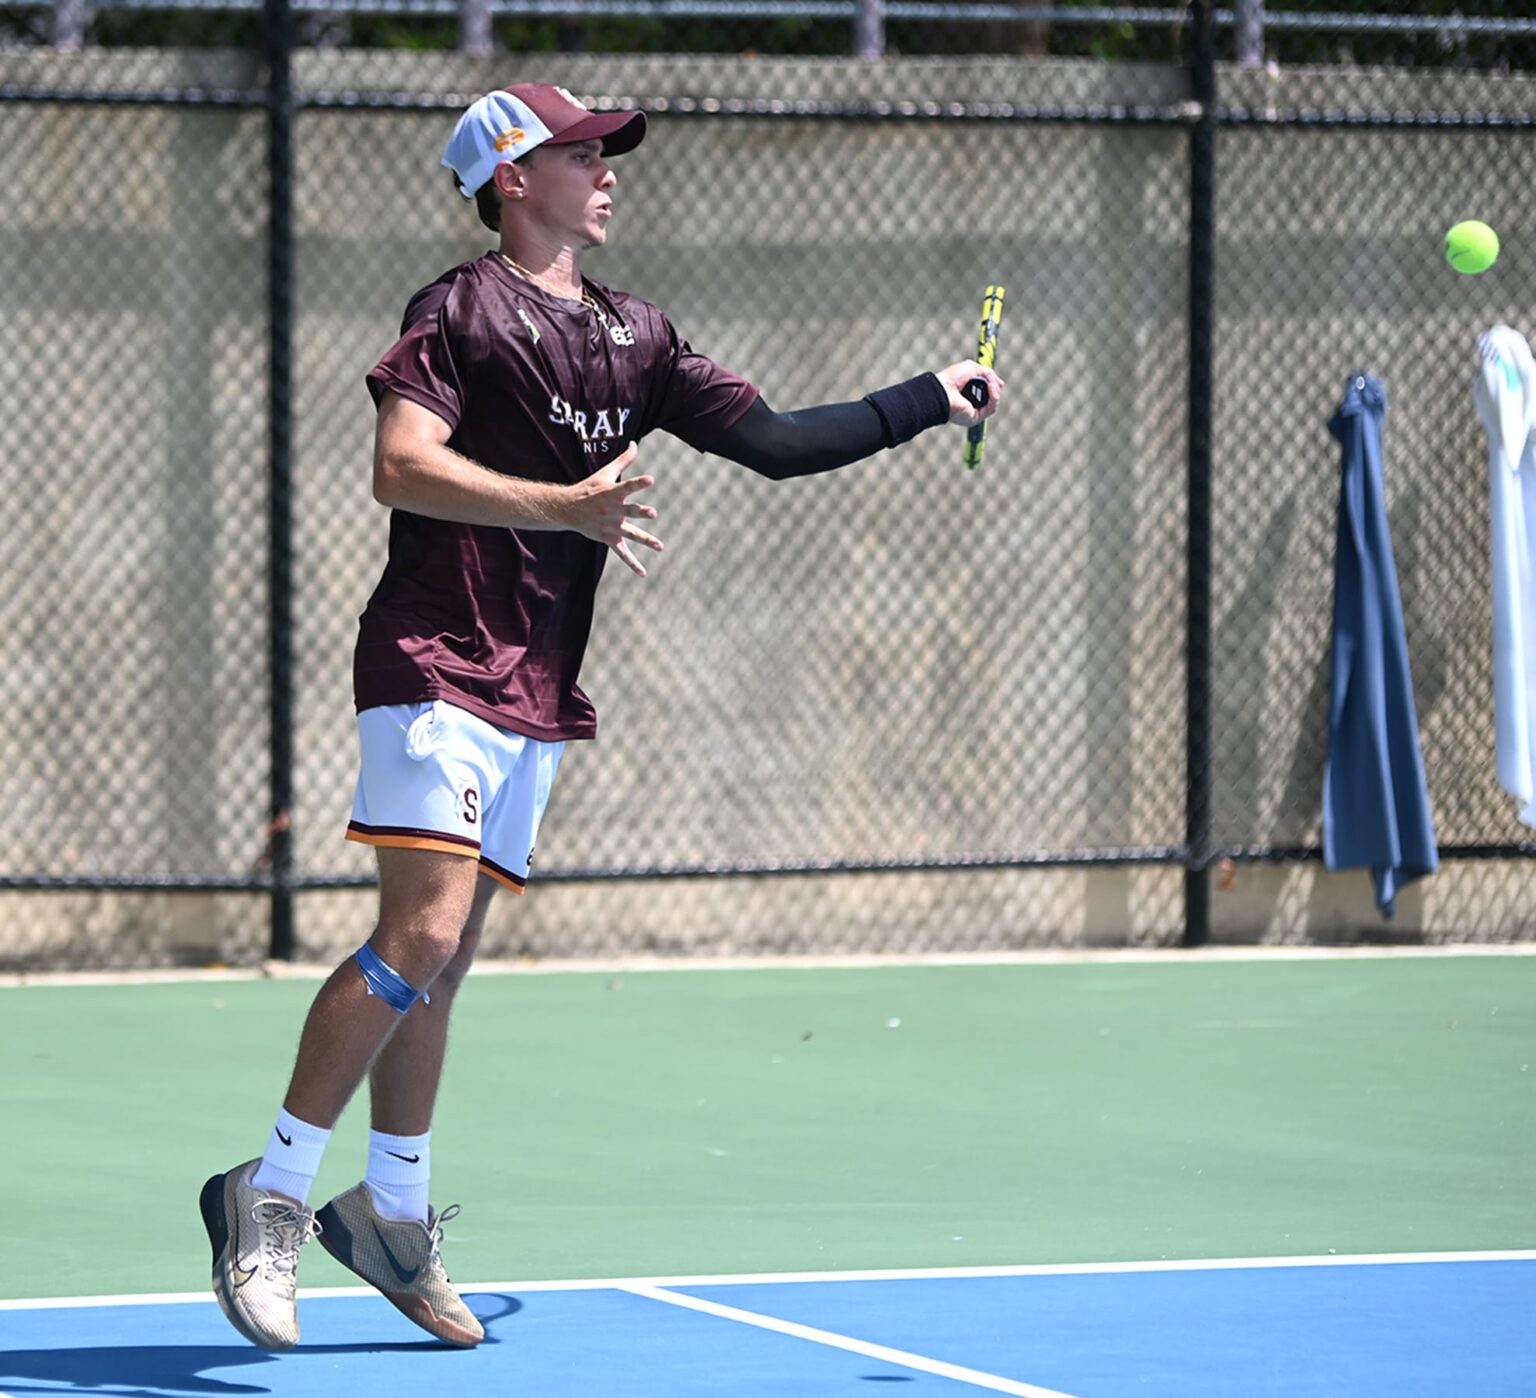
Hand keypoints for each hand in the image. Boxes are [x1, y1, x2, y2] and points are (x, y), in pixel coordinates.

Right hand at [565, 441, 662, 576]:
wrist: (568, 509)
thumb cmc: (590, 488)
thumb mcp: (605, 473)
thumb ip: (623, 460)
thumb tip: (635, 443)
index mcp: (612, 493)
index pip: (628, 486)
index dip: (639, 483)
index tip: (650, 479)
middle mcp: (612, 511)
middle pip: (629, 512)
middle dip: (640, 512)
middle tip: (653, 513)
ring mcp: (611, 526)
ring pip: (630, 533)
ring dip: (645, 539)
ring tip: (660, 546)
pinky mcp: (609, 539)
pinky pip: (622, 553)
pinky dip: (632, 564)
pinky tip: (643, 573)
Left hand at [934, 360, 1004, 426]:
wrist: (942, 390)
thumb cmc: (952, 378)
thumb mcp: (972, 368)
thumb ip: (987, 373)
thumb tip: (999, 383)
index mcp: (967, 392)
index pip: (985, 392)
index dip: (993, 387)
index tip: (998, 382)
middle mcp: (969, 403)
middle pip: (991, 398)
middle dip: (995, 389)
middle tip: (994, 382)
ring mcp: (972, 411)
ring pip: (993, 403)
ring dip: (995, 392)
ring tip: (991, 384)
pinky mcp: (974, 418)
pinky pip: (991, 409)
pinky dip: (994, 398)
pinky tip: (991, 388)